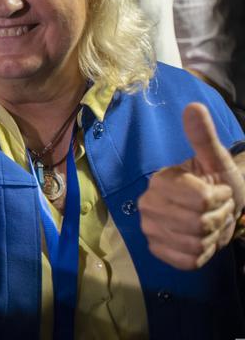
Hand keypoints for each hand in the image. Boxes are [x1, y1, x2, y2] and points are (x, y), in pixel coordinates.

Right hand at [139, 102, 244, 269]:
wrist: (217, 208)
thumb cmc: (218, 181)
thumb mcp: (216, 159)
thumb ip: (203, 136)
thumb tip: (194, 107)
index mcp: (159, 181)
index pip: (200, 199)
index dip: (219, 198)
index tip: (218, 191)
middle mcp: (147, 205)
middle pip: (198, 223)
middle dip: (218, 217)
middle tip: (217, 208)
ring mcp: (150, 230)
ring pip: (196, 243)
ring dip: (213, 236)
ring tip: (211, 223)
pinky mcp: (158, 251)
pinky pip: (189, 260)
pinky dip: (204, 253)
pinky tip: (202, 240)